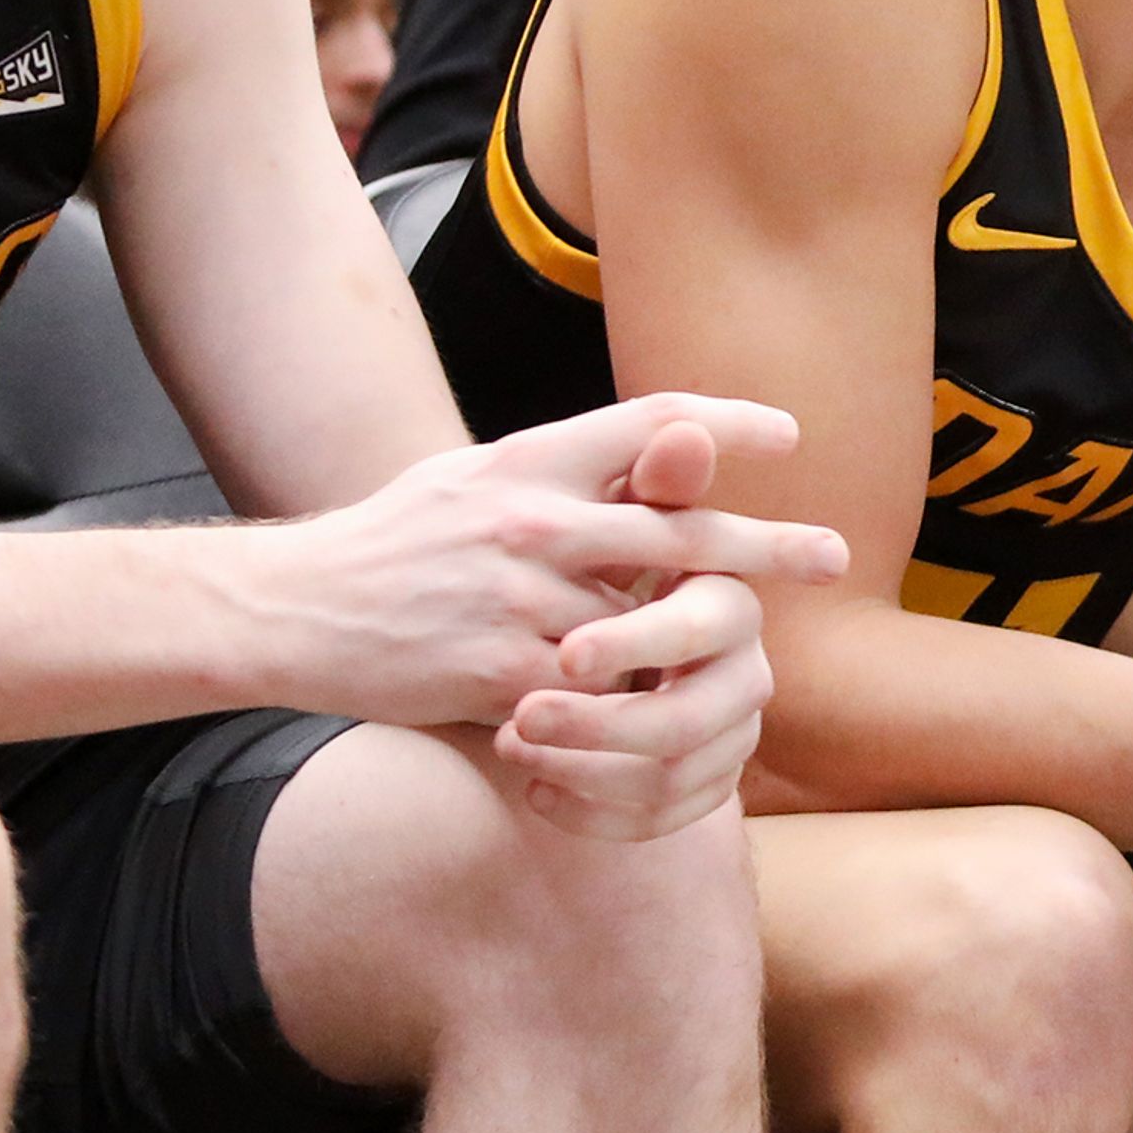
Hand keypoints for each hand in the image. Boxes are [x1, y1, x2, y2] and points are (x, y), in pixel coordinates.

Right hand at [277, 394, 846, 835]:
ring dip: (704, 639)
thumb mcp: (480, 477)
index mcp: (529, 460)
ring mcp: (519, 599)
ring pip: (647, 622)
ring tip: (757, 653)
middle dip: (766, 545)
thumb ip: (570, 471)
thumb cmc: (401, 540)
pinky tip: (669, 709)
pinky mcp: (504, 673)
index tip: (786, 435)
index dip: (725, 425)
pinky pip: (597, 692)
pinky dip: (635, 700)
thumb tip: (666, 455)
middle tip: (833, 556)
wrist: (299, 607)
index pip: (648, 423)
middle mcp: (532, 520)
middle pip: (678, 529)